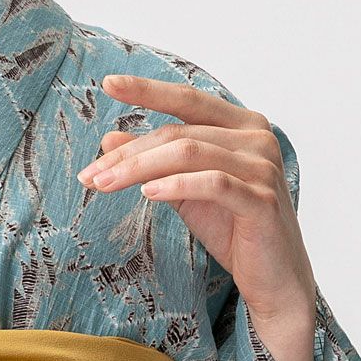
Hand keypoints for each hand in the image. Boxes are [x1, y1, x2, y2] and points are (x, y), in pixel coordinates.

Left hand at [76, 74, 316, 328]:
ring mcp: (263, 166)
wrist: (270, 276)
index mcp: (240, 126)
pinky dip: (176, 185)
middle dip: (128, 154)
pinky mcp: (262, 200)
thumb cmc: (230, 228)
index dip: (147, 90)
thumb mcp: (182, 190)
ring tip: (104, 185)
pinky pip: (213, 184)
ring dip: (139, 169)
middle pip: (178, 133)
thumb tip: (108, 139)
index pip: (187, 100)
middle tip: (89, 174)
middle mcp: (256, 137)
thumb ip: (152, 162)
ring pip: (190, 153)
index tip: (108, 84)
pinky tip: (147, 193)